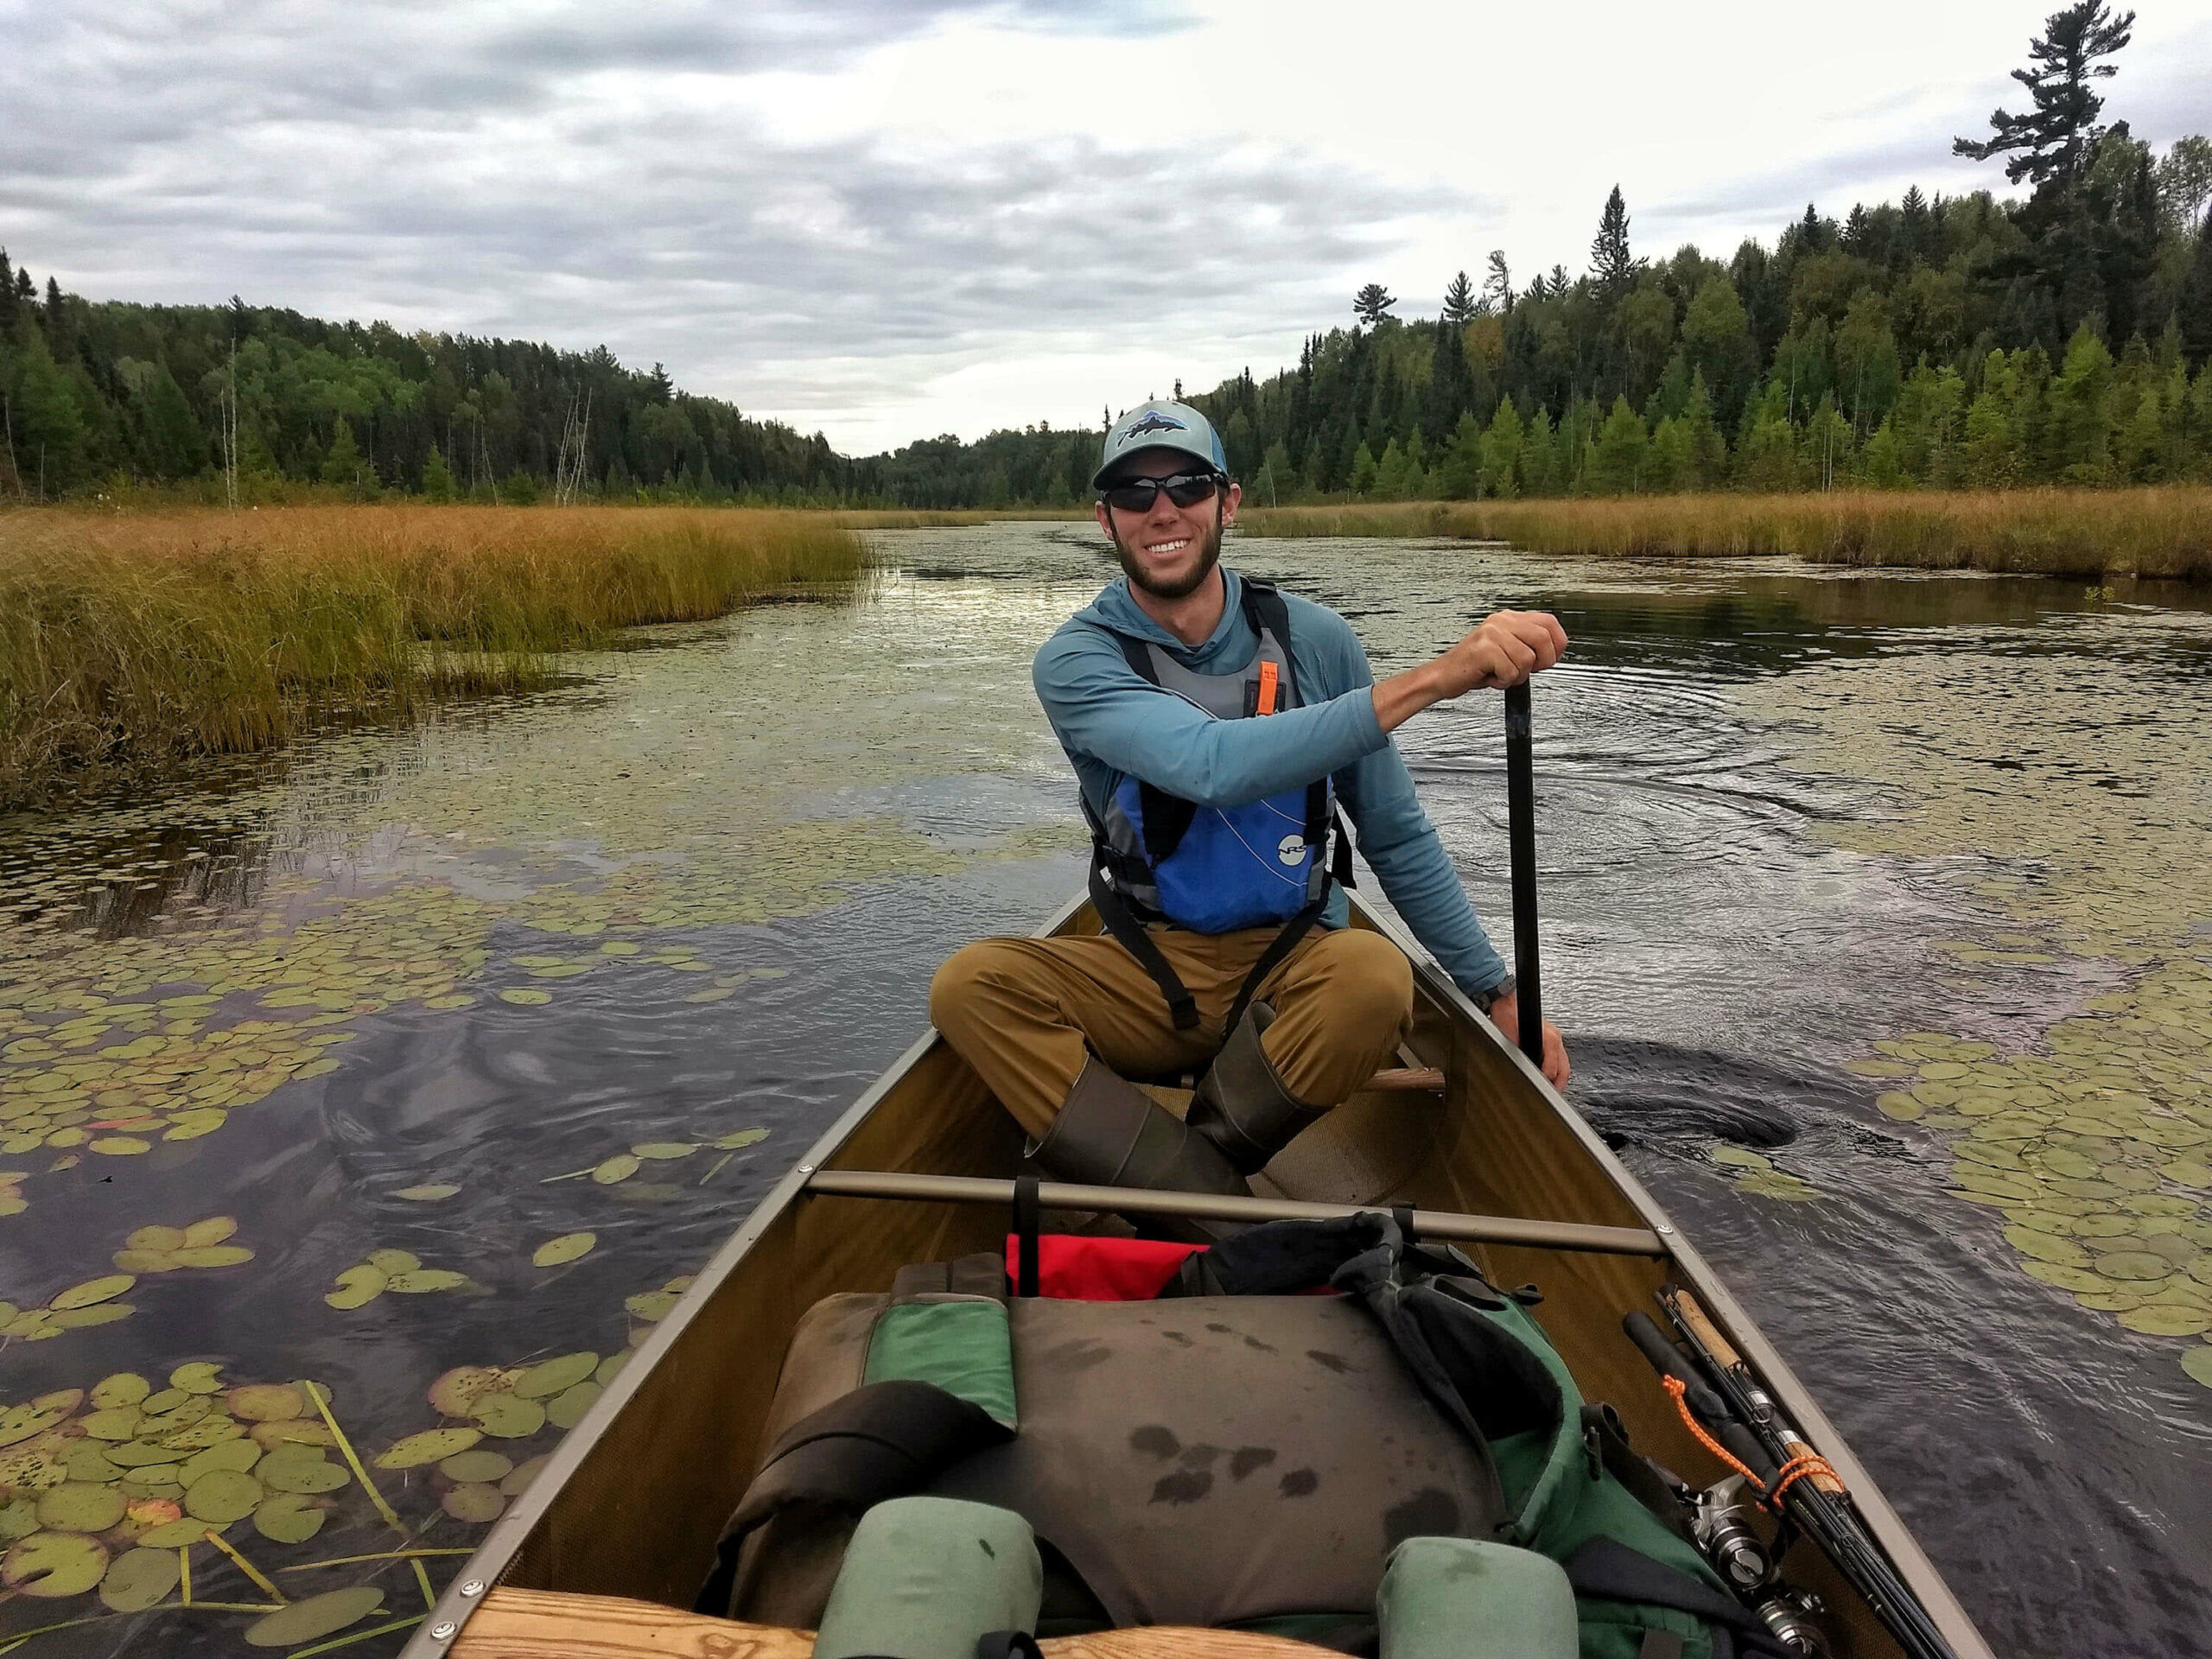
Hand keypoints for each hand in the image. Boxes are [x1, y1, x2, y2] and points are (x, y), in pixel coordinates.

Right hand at [1371, 609, 1568, 732]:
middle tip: (1526, 671)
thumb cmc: (1475, 667)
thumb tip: (1554, 650)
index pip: (1549, 622)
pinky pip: (1511, 670)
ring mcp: (1492, 634)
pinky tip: (1491, 677)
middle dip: (1542, 662)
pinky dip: (1503, 681)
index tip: (1548, 659)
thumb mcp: (1506, 650)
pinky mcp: (1484, 649)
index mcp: (1508, 618)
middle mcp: (1501, 621)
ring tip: (1501, 674)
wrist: (1443, 676)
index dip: (1557, 644)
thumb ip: (1527, 644)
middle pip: (1543, 638)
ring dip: (1517, 675)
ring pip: (1527, 658)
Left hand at [1485, 991, 1569, 1086]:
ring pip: (1564, 1063)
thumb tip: (1526, 1074)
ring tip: (1552, 1087)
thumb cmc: (1507, 1018)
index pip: (1554, 1070)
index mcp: (1549, 1039)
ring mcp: (1555, 1035)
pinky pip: (1559, 1056)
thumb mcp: (1512, 1043)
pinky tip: (1550, 1073)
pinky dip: (1557, 1066)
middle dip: (1559, 1084)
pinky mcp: (1552, 1034)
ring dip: (1559, 1076)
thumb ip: (1522, 1060)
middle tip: (1552, 1094)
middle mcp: (1555, 1037)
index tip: (1545, 1091)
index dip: (1548, 1083)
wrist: (1505, 1004)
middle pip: (1564, 1069)